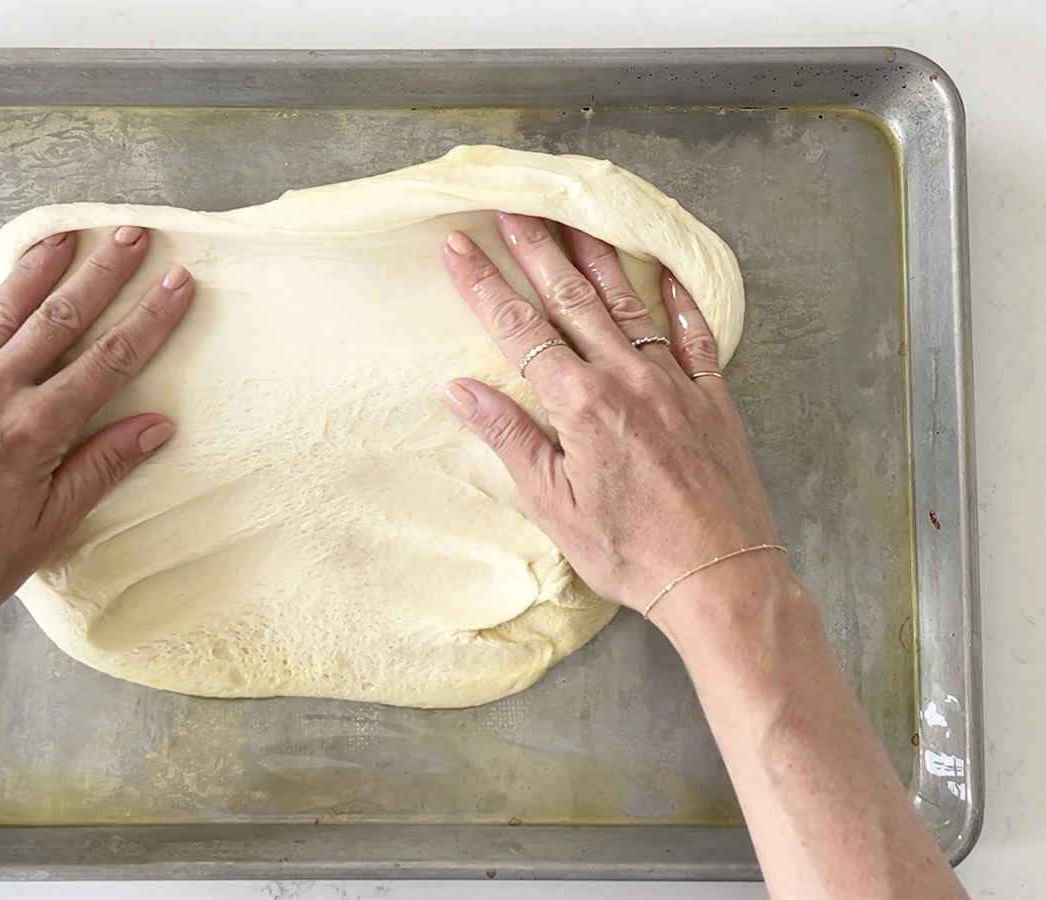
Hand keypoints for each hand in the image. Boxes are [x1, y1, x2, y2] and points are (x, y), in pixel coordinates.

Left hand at [0, 226, 193, 641]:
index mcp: (31, 432)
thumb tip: (152, 428)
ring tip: (67, 235)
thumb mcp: (45, 530)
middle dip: (103, 273)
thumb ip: (98, 468)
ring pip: (0, 312)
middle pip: (59, 318)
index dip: (149, 319)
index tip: (176, 285)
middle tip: (133, 236)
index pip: (108, 361)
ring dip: (38, 269)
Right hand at [440, 212, 781, 615]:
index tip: (459, 246)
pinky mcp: (712, 397)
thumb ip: (509, 437)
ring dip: (597, 257)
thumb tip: (459, 389)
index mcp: (581, 404)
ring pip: (628, 304)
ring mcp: (674, 382)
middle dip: (537, 249)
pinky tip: (664, 272)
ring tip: (575, 218)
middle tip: (514, 207)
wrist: (719, 575)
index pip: (519, 329)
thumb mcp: (553, 504)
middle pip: (572, 300)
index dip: (484, 284)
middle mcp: (627, 378)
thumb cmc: (629, 550)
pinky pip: (694, 334)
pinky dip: (678, 300)